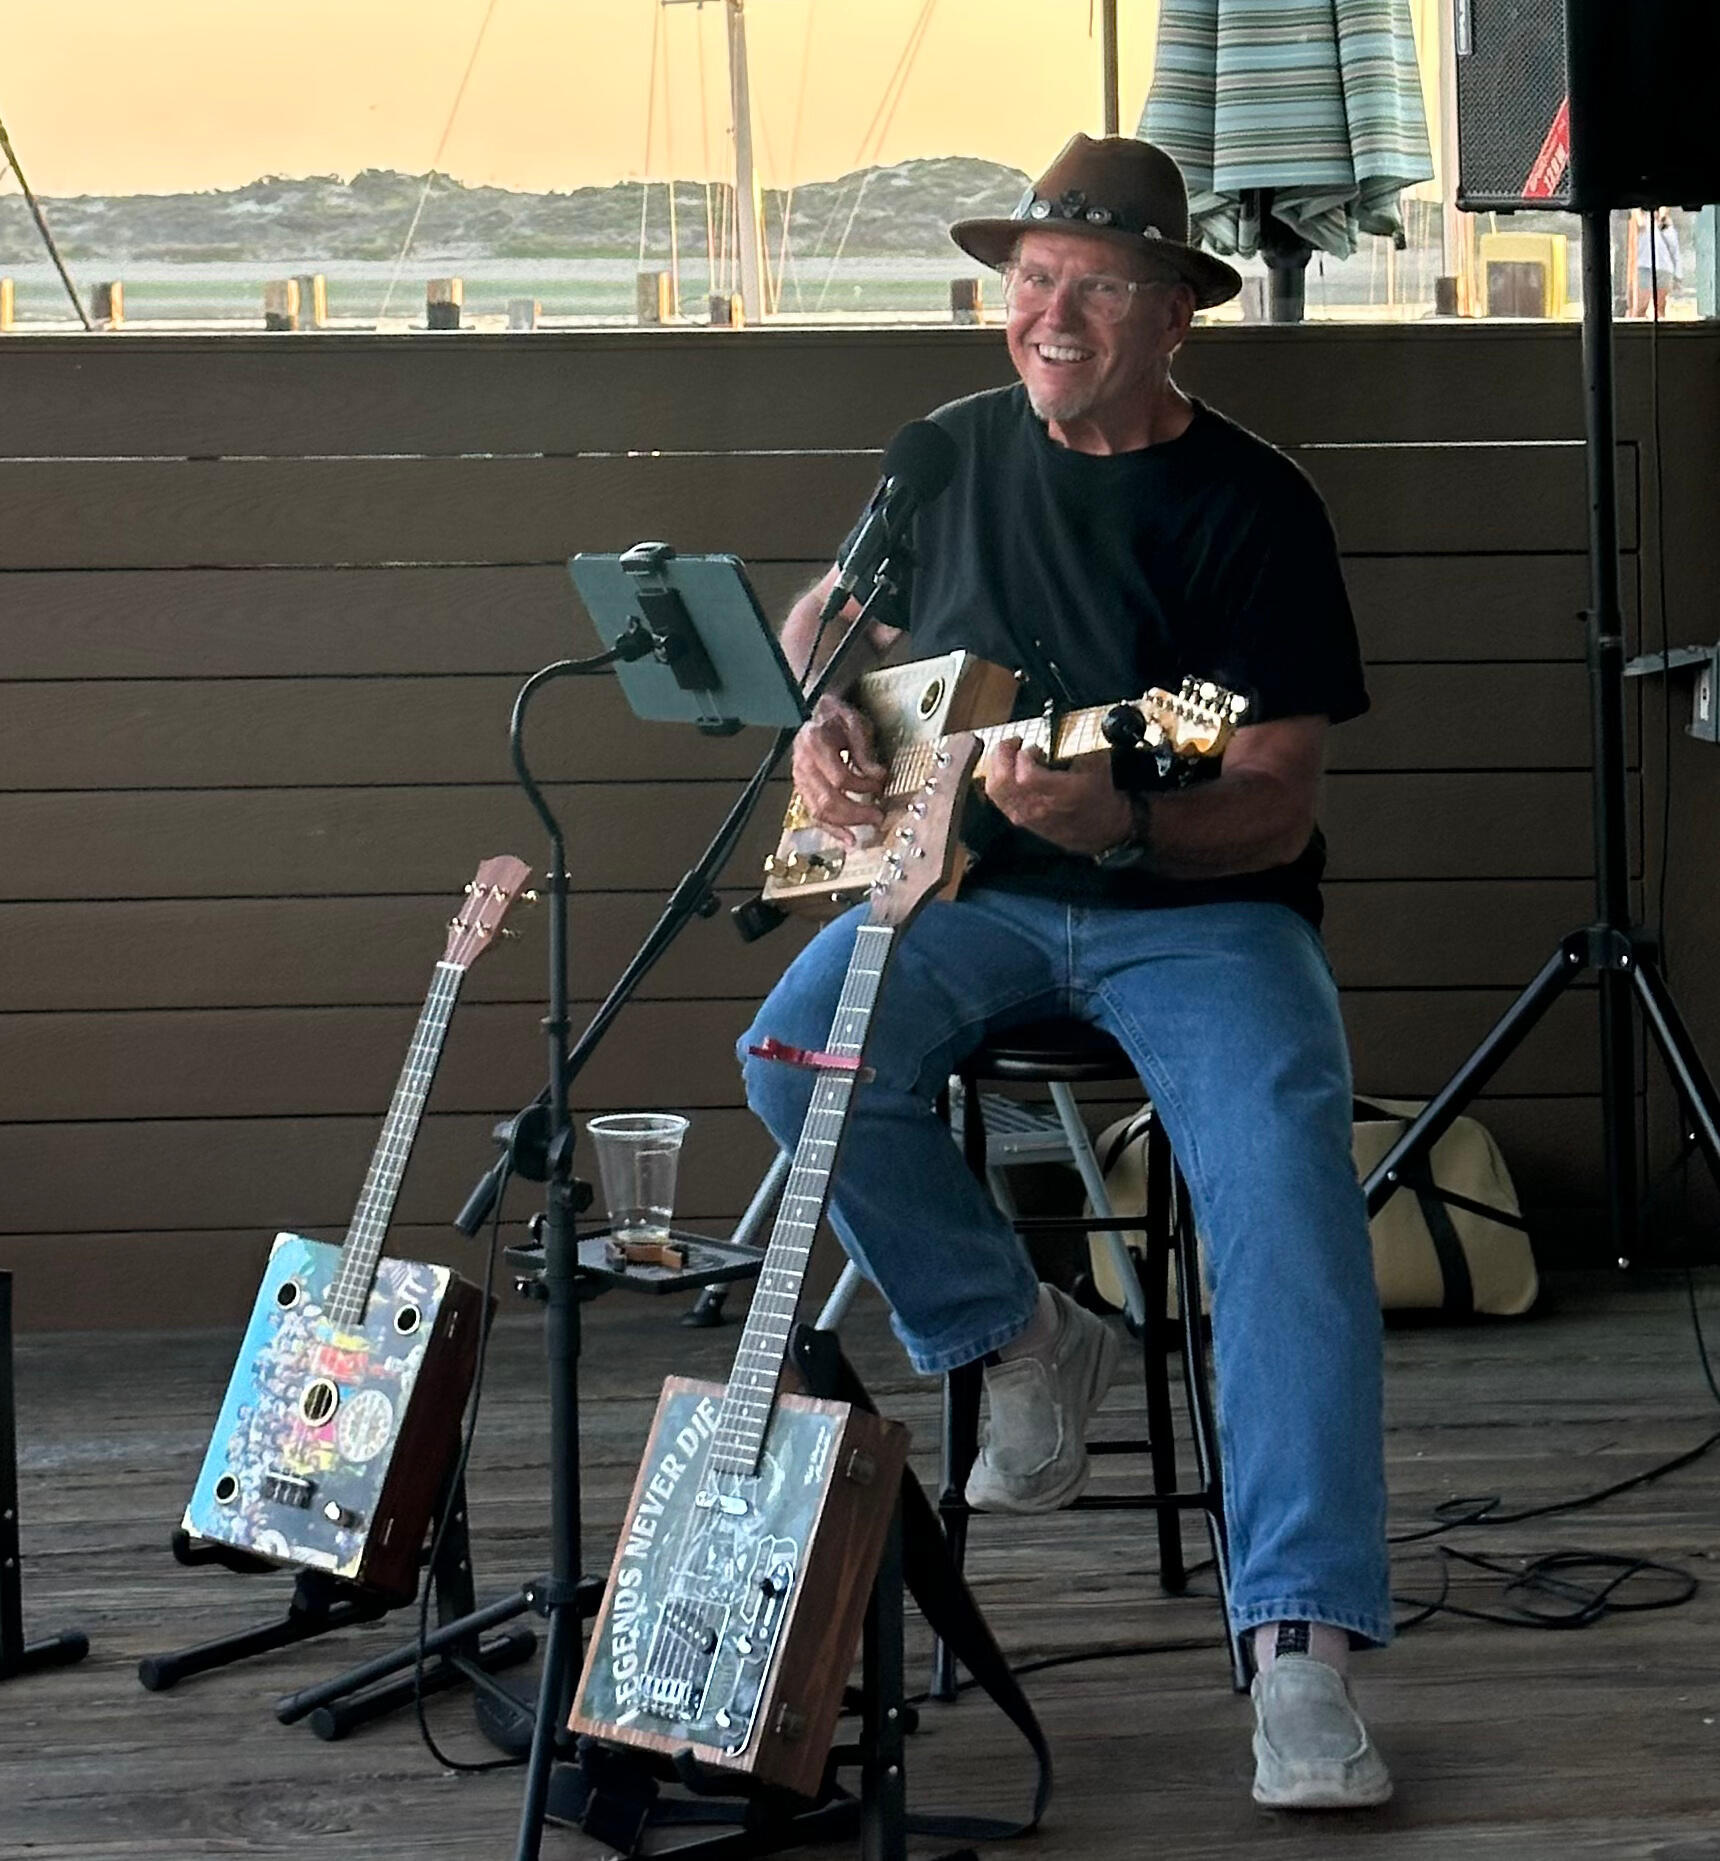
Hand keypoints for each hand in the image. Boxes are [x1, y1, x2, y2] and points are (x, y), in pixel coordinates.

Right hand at [790, 693, 887, 844]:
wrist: (817, 713)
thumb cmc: (837, 718)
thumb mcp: (855, 724)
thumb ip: (865, 751)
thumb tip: (878, 777)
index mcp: (815, 744)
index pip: (840, 777)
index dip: (863, 785)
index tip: (880, 784)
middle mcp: (803, 763)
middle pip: (828, 800)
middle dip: (855, 813)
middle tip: (877, 816)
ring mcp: (799, 779)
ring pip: (819, 811)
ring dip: (844, 824)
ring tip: (864, 831)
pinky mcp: (802, 789)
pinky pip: (814, 814)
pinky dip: (830, 829)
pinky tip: (846, 838)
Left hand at [984, 739, 1132, 855]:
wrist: (1102, 830)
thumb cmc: (1099, 798)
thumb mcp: (1098, 765)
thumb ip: (1079, 745)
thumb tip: (1063, 729)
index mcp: (1060, 794)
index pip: (1026, 775)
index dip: (1025, 755)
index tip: (1034, 746)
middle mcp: (1038, 808)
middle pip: (1003, 782)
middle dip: (1003, 755)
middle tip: (1013, 742)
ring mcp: (1026, 816)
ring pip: (995, 791)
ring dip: (996, 766)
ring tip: (1007, 754)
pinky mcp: (1019, 820)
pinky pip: (997, 800)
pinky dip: (996, 781)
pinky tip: (1005, 771)